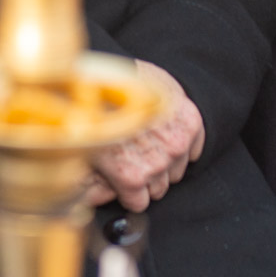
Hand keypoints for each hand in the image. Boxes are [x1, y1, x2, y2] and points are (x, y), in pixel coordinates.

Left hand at [83, 61, 205, 212]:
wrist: (107, 71)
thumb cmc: (90, 110)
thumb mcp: (80, 154)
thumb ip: (89, 187)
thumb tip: (95, 205)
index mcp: (132, 175)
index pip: (140, 203)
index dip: (128, 190)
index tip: (122, 177)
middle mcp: (158, 162)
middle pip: (159, 187)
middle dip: (145, 176)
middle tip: (130, 155)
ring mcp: (177, 141)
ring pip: (177, 170)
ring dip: (163, 160)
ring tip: (144, 141)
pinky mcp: (189, 121)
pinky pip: (195, 148)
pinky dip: (183, 144)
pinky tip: (163, 132)